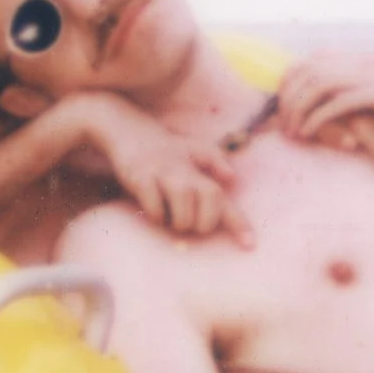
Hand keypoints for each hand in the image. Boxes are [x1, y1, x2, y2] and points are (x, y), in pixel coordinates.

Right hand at [7, 86, 254, 245]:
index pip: (224, 200)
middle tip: (188, 222)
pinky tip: (151, 209)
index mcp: (199, 169)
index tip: (250, 246)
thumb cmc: (159, 144)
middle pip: (209, 210)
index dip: (239, 224)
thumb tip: (233, 177)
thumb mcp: (190, 148)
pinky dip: (156, 216)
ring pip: (184, 214)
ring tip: (170, 218)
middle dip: (200, 225)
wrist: (123, 126)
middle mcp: (186, 172)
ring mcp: (164, 174)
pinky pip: (156, 210)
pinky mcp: (142, 178)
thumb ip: (214, 162)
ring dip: (178, 223)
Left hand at [273, 52, 373, 175]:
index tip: (283, 104)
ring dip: (296, 108)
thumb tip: (366, 104)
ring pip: (317, 83)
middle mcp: (369, 60)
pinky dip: (317, 118)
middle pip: (309, 67)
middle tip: (277, 122)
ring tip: (289, 132)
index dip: (294, 80)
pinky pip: (337, 103)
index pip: (318, 59)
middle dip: (287, 94)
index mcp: (373, 59)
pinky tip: (307, 134)